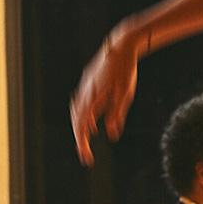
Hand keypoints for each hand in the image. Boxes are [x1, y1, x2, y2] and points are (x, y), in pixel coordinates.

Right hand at [70, 30, 138, 165]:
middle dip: (80, 139)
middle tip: (86, 156)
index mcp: (91, 96)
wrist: (122, 44)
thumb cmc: (125, 69)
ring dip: (81, 128)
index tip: (86, 158)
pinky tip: (93, 123)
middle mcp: (84, 92)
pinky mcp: (89, 82)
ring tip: (87, 142)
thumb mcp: (125, 94)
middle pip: (76, 121)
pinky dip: (84, 116)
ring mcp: (85, 86)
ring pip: (77, 112)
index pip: (82, 126)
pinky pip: (82, 103)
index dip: (82, 143)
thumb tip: (111, 134)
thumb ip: (116, 114)